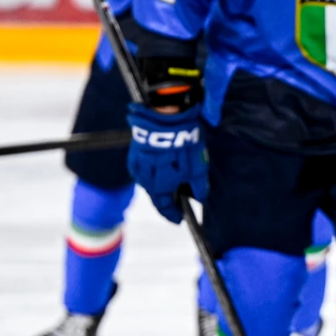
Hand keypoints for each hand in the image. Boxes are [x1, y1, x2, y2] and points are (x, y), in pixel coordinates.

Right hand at [126, 102, 206, 223]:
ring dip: (160, 184)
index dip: (173, 214)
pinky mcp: (134, 151)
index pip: (164, 206)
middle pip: (155, 194)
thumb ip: (199, 186)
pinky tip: (163, 167)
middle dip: (167, 199)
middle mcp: (144, 179)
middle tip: (179, 200)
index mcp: (158, 186)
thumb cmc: (183, 144)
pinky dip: (153, 172)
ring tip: (173, 182)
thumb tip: (201, 198)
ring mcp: (137, 164)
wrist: (165, 116)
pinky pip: (144, 168)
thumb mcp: (198, 167)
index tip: (180, 219)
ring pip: (149, 181)